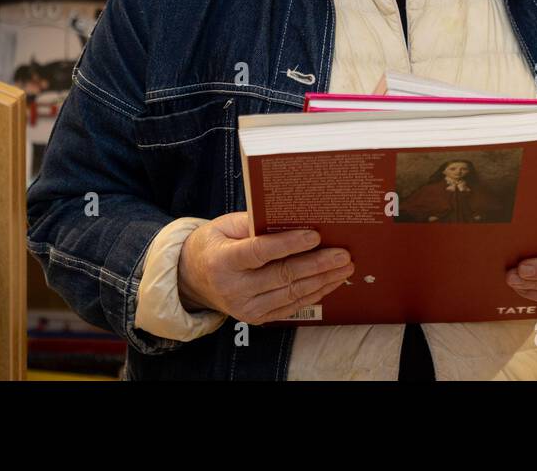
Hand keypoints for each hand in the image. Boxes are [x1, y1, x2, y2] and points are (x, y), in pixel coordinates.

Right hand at [177, 212, 353, 324]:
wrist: (193, 279)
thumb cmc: (215, 244)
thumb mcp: (226, 225)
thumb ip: (256, 222)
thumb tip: (295, 217)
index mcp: (221, 261)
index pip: (259, 252)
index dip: (289, 244)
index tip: (315, 236)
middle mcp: (232, 289)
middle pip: (282, 275)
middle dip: (317, 264)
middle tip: (342, 254)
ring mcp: (244, 308)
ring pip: (291, 293)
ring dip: (322, 281)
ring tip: (344, 267)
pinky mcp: (256, 319)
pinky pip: (291, 307)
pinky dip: (313, 294)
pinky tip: (330, 282)